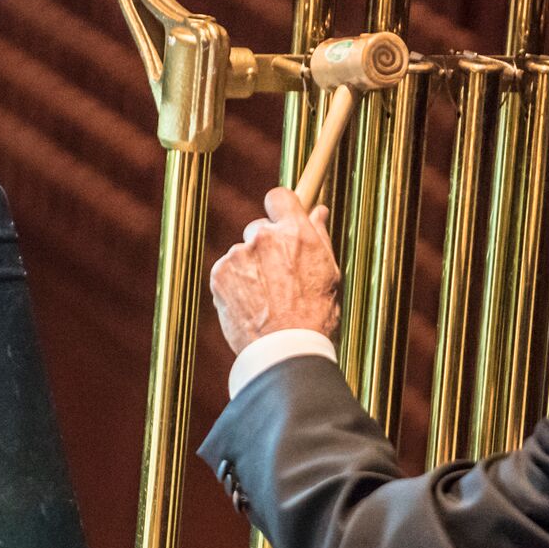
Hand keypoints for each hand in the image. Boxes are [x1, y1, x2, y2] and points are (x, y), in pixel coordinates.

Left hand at [210, 187, 340, 353]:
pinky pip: (227, 271)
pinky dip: (235, 284)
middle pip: (259, 228)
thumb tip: (317, 212)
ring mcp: (239, 254)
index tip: (281, 221)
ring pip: (242, 253)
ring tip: (266, 299)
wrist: (285, 350)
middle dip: (266, 246)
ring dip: (250, 268)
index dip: (280, 208)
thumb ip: (320, 238)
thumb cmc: (315, 316)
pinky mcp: (219, 274)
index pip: (279, 197)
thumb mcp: (329, 275)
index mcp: (296, 233)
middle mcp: (265, 237)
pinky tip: (250, 305)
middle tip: (278, 275)